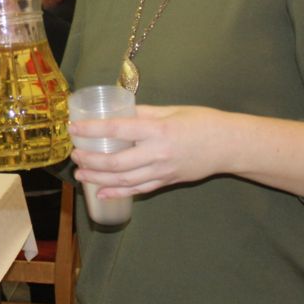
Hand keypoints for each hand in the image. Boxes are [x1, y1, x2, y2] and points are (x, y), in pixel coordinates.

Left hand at [69, 105, 229, 198]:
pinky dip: (118, 192)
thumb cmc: (201, 122)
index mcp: (158, 130)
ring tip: (80, 174)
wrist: (230, 145)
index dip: (92, 130)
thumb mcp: (171, 110)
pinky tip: (102, 192)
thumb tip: (116, 112)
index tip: (74, 128)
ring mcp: (162, 171)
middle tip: (74, 155)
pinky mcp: (167, 182)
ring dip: (99, 178)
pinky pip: (139, 190)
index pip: (118, 130)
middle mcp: (158, 153)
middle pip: (116, 161)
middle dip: (91, 159)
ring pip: (124, 179)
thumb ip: (143, 113)